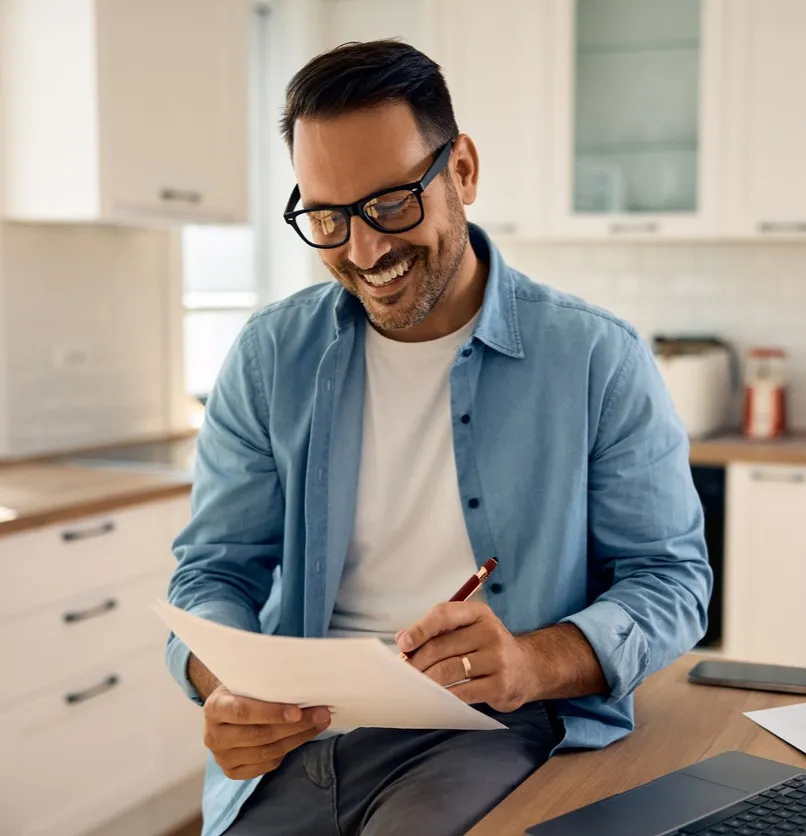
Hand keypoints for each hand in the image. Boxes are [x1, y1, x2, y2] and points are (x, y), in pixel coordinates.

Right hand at [203, 685, 330, 779]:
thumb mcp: (245, 680)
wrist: (224, 709)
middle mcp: (213, 736)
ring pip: (267, 752)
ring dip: (297, 738)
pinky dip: (287, 752)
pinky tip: (302, 737)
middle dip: (295, 726)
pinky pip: (266, 765)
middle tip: (321, 714)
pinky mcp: (232, 771)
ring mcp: (222, 757)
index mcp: (215, 708)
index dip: (271, 713)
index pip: (243, 712)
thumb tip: (302, 680)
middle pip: (259, 735)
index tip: (297, 711)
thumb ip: (265, 682)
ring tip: (319, 724)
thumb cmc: (241, 690)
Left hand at [396, 602, 535, 711]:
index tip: (403, 644)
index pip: (444, 614)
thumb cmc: (488, 647)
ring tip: (415, 686)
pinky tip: (435, 698)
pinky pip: (463, 692)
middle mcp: (490, 632)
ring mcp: (497, 660)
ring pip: (449, 670)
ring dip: (427, 680)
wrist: (528, 668)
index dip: (420, 628)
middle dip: (418, 661)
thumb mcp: (470, 629)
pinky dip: (444, 696)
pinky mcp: (499, 685)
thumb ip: (438, 631)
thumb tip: (403, 640)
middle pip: (442, 646)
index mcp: (478, 613)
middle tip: (405, 673)